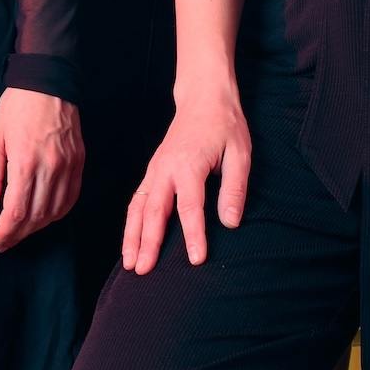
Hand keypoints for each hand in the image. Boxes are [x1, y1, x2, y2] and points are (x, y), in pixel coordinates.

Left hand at [0, 88, 82, 251]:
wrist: (48, 83)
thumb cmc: (16, 108)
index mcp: (26, 162)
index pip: (17, 212)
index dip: (5, 233)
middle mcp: (51, 168)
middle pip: (36, 217)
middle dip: (18, 235)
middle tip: (3, 242)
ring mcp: (69, 166)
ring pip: (55, 211)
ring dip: (37, 227)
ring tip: (20, 231)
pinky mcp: (79, 162)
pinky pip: (71, 198)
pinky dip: (57, 213)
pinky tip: (44, 216)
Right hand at [123, 81, 248, 272]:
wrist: (203, 98)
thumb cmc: (225, 126)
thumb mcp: (240, 154)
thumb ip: (235, 189)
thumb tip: (231, 223)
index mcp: (189, 165)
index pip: (190, 207)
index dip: (193, 235)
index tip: (195, 259)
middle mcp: (166, 169)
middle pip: (154, 211)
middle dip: (147, 242)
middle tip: (142, 271)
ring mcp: (155, 170)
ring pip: (138, 208)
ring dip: (131, 236)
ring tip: (129, 264)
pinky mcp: (152, 171)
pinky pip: (136, 200)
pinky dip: (131, 223)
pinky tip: (130, 242)